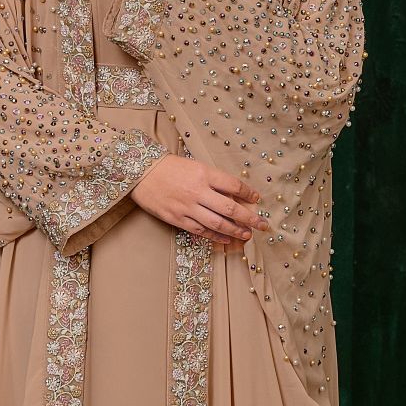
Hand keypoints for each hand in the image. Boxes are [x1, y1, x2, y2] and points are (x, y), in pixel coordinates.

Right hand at [130, 155, 270, 251]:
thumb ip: (213, 180)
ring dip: (236, 231)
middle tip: (263, 224)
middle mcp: (197, 191)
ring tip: (248, 235)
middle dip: (250, 218)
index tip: (257, 199)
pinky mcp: (178, 219)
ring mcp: (187, 207)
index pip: (233, 185)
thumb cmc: (170, 168)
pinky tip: (227, 239)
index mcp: (203, 173)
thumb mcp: (195, 166)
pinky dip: (216, 236)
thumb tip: (235, 196)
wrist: (142, 174)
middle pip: (230, 208)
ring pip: (218, 223)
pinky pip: (201, 230)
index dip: (248, 193)